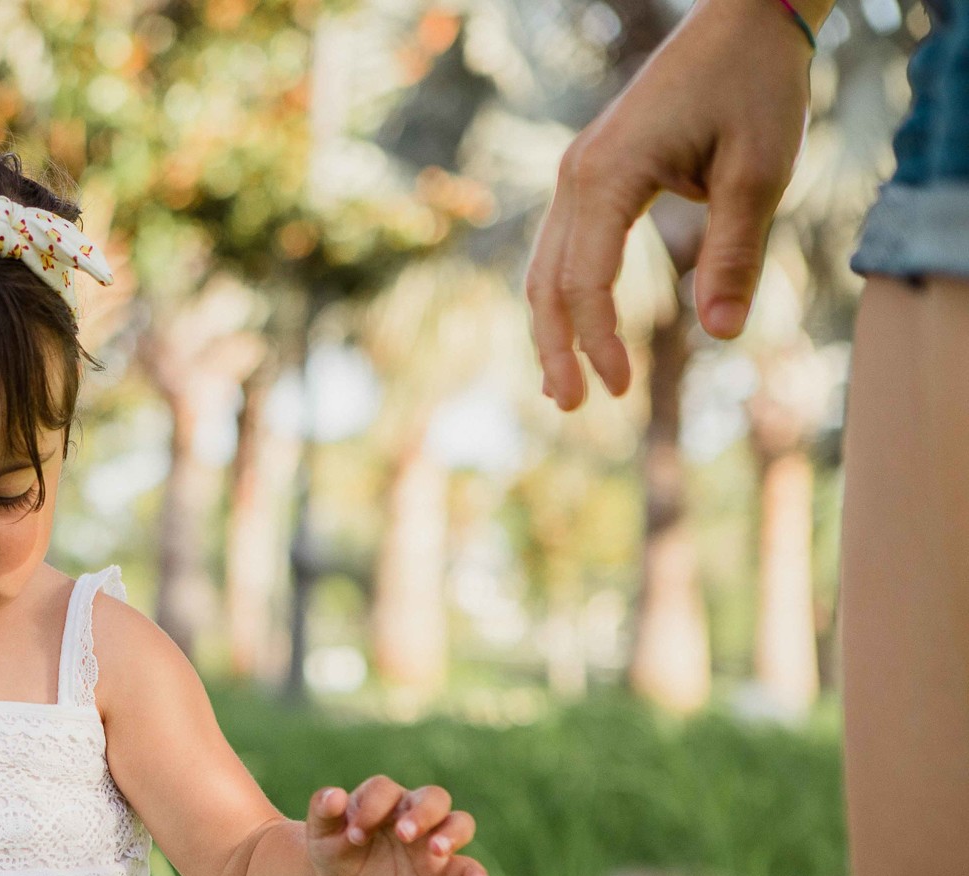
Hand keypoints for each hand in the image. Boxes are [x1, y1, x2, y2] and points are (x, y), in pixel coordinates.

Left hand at [305, 776, 487, 875]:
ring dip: (451, 833)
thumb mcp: (320, 834)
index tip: (353, 836)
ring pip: (458, 822)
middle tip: (402, 834)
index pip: (385, 790)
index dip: (371, 808)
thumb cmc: (333, 849)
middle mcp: (411, 812)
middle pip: (433, 796)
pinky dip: (475, 872)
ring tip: (436, 849)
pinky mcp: (438, 869)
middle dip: (422, 813)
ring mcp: (428, 840)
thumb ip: (322, 812)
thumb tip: (333, 796)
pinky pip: (464, 866)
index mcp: (381, 798)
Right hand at [524, 0, 812, 410]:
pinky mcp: (593, 172)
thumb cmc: (755, 86)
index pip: (585, 278)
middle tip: (572, 406)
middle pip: (547, 280)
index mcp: (610, 173)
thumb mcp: (761, 172)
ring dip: (552, 328)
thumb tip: (724, 333)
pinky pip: (561, 246)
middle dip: (557, 348)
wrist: (743, 17)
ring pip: (544, 266)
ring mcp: (579, 172)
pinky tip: (576, 330)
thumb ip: (737, 253)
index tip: (624, 389)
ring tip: (564, 385)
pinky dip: (563, 295)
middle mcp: (578, 174)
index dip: (599, 340)